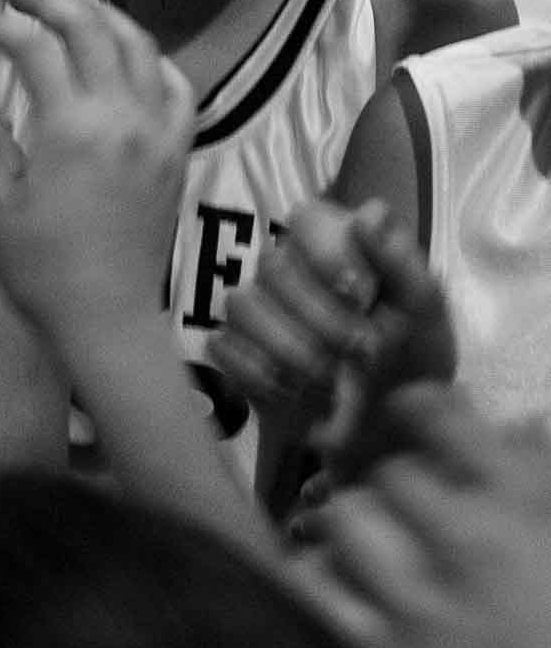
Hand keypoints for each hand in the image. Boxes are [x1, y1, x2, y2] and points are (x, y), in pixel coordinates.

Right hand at [0, 0, 193, 336]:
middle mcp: (123, 113)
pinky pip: (174, 82)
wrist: (104, 316)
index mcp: (71, 125)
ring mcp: (158, 128)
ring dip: (99, 12)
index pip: (33, 47)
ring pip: (137, 44)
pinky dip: (148, 54)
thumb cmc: (37, 266)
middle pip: (89, 28)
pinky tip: (125, 50)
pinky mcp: (177, 148)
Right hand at [218, 199, 454, 486]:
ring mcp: (253, 309)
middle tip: (360, 354)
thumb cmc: (411, 363)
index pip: (306, 218)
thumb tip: (367, 215)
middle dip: (320, 318)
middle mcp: (287, 269)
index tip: (361, 296)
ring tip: (329, 382)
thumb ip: (401, 262)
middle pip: (272, 267)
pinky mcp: (232, 348)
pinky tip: (295, 392)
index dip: (327, 253)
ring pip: (242, 306)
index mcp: (335, 247)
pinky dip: (261, 374)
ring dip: (292, 350)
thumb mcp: (424, 314)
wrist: (388, 432)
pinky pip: (223, 345)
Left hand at [293, 382, 550, 647]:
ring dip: (355, 527)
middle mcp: (467, 545)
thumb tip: (515, 426)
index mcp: (521, 507)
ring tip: (375, 544)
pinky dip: (322, 577)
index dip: (423, 407)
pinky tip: (343, 584)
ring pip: (344, 520)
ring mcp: (423, 604)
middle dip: (400, 485)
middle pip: (390, 473)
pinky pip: (318, 588)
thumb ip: (542, 479)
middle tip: (410, 505)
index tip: (417, 413)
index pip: (443, 418)